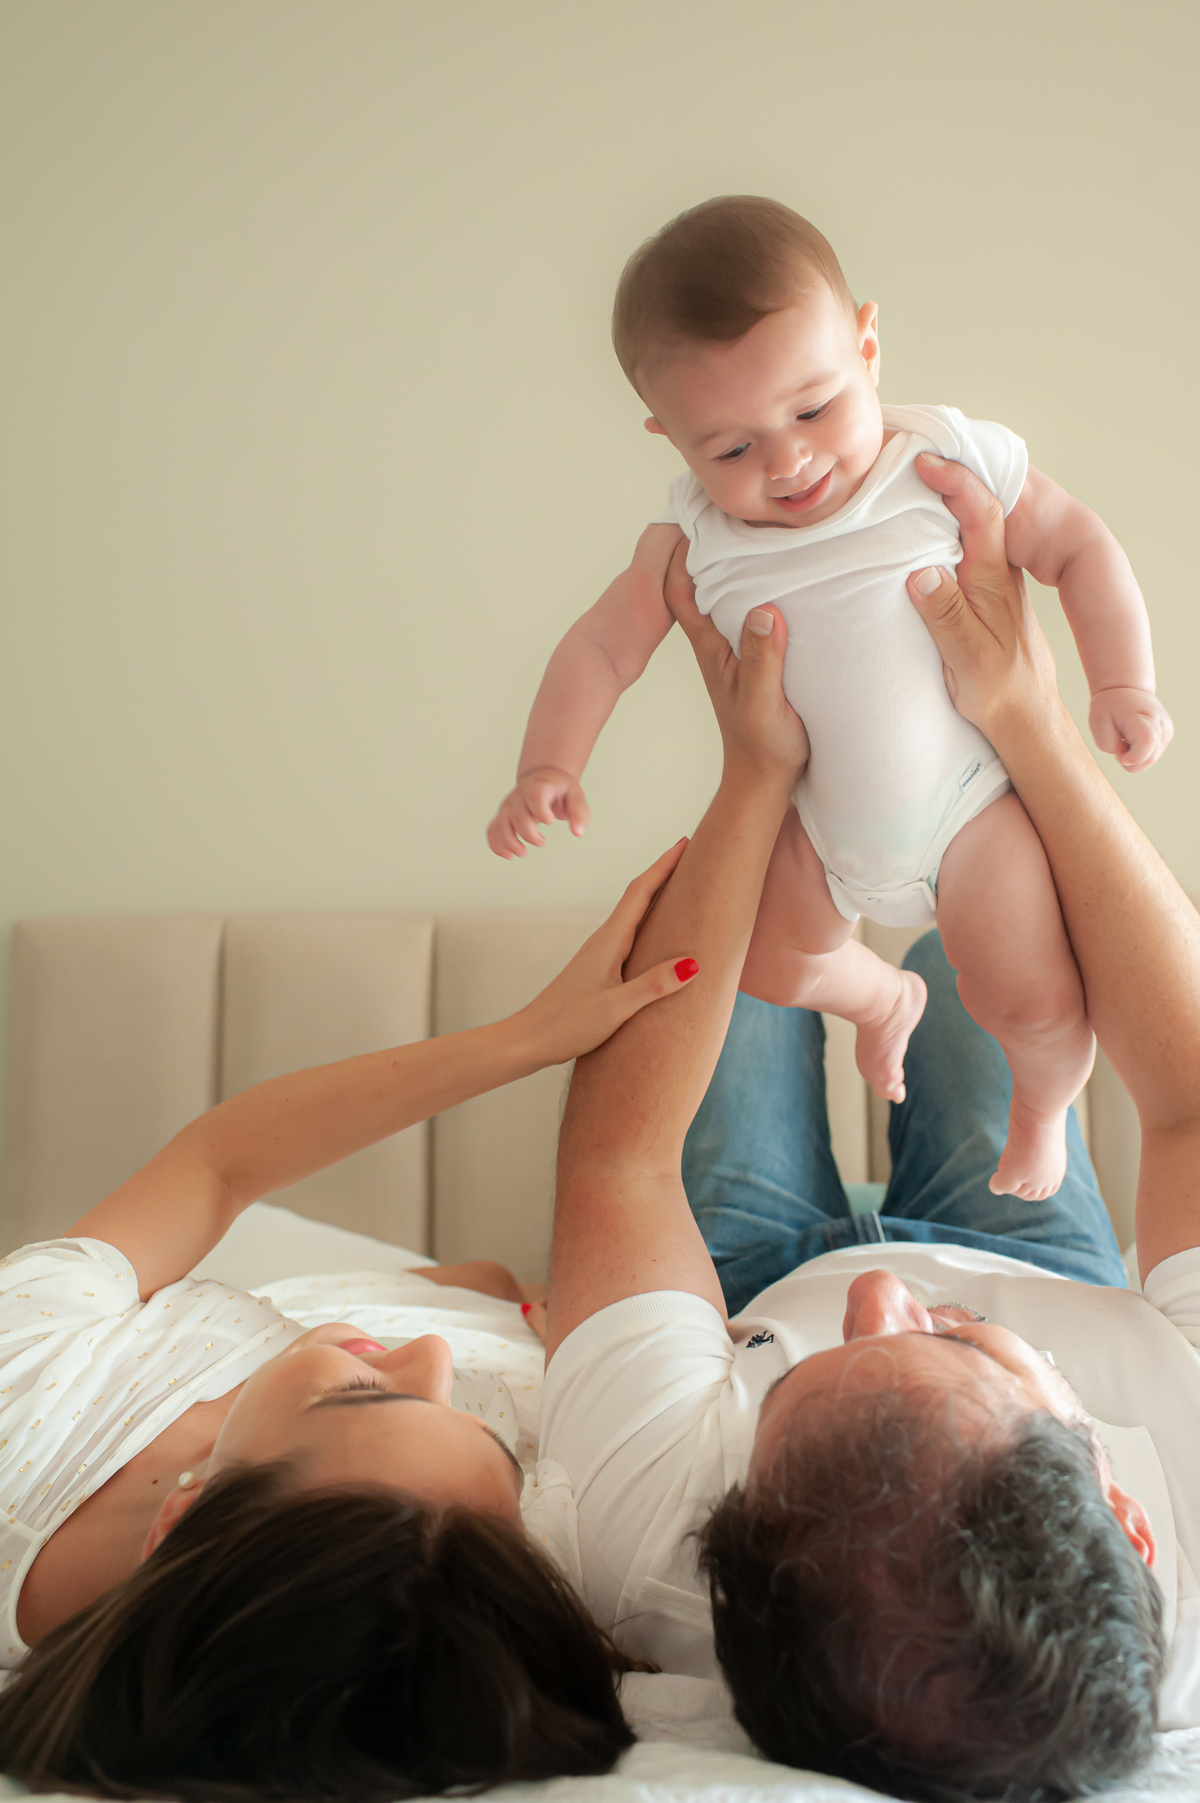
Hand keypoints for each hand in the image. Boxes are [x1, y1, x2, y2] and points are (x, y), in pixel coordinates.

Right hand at [487, 766, 589, 858]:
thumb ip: (579, 812)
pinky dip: (497, 845)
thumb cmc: (560, 790)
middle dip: (528, 834)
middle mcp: (519, 796)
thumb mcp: (575, 795)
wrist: (542, 779)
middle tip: (542, 842)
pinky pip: (493, 831)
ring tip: (522, 853)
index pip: (534, 794)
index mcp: (539, 787)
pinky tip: (509, 856)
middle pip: (517, 815)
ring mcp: (508, 806)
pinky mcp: (502, 816)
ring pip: (500, 824)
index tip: (550, 822)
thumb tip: (578, 833)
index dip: (540, 810)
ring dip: (509, 843)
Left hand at [514, 840, 698, 1065]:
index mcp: (609, 942)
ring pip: (633, 914)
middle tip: (691, 855)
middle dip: (665, 873)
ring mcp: (600, 953)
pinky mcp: (599, 968)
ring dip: (656, 895)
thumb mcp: (616, 1007)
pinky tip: (656, 933)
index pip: (641, 892)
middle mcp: (604, 941)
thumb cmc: (568, 1024)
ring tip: (682, 886)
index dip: (664, 865)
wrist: (530, 1038)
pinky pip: (630, 934)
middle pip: (639, 896)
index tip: (685, 842)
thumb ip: (653, 985)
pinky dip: (648, 921)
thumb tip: (692, 964)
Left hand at [664, 538, 809, 784]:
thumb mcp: (763, 702)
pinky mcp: (764, 654)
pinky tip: (794, 573)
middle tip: (740, 509)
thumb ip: (762, 659)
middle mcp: (721, 639)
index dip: (682, 551)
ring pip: (734, 593)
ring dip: (746, 564)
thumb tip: (762, 609)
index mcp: (711, 645)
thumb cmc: (763, 744)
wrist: (768, 779)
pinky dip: (770, 588)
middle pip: (707, 581)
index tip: (700, 517)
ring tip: (772, 529)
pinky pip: (761, 610)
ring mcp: (742, 646)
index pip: (681, 588)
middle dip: (716, 545)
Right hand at [905, 454, 1058, 739]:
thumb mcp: (967, 658)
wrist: (1022, 714)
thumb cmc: (997, 688)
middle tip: (903, 452)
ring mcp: (987, 578)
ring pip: (967, 523)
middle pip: (976, 504)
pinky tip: (914, 524)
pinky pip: (958, 544)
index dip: (956, 481)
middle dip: (946, 473)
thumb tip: (920, 573)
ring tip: (901, 479)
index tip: (924, 463)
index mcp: (993, 579)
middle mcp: (995, 569)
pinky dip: (938, 525)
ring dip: (940, 498)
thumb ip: (945, 614)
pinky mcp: (977, 591)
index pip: (982, 512)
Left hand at [1089, 687, 1172, 772]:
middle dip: (1129, 759)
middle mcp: (1160, 725)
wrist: (1125, 688)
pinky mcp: (1167, 736)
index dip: (1133, 757)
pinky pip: (1150, 757)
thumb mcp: (1097, 722)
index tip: (1119, 754)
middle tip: (1119, 742)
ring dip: (1134, 756)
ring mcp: (1166, 731)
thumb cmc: (1109, 705)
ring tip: (1126, 738)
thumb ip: (1108, 744)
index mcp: (1142, 716)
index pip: (1147, 742)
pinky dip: (1139, 753)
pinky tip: (1134, 738)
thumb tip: (1127, 759)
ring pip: (1149, 761)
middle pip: (1148, 759)